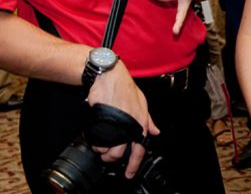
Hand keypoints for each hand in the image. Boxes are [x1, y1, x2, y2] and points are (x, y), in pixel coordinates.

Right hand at [87, 62, 158, 176]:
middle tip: (107, 155)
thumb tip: (155, 132)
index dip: (133, 165)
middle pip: (118, 154)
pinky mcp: (101, 122)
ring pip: (107, 149)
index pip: (139, 150)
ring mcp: (114, 125)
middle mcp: (128, 126)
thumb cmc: (125, 88)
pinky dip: (95, 142)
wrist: (109, 76)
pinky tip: (95, 138)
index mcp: (140, 123)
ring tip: (100, 145)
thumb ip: (148, 119)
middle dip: (111, 158)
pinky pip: (96, 139)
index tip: (129, 174)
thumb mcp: (142, 102)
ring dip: (102, 150)